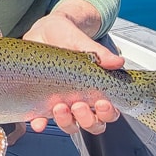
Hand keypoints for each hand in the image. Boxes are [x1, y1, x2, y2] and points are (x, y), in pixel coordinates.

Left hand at [23, 6, 123, 135]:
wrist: (42, 31)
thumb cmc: (65, 35)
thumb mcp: (79, 39)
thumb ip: (98, 52)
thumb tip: (118, 61)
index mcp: (95, 88)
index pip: (109, 111)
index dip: (108, 113)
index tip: (101, 103)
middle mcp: (81, 100)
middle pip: (92, 124)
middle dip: (86, 119)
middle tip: (78, 105)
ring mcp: (62, 103)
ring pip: (70, 125)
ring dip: (66, 121)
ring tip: (59, 107)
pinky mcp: (42, 103)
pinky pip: (42, 120)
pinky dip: (40, 123)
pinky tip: (38, 122)